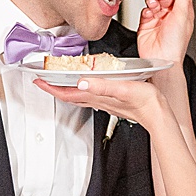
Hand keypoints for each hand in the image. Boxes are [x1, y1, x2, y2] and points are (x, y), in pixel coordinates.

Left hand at [39, 72, 165, 126]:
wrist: (157, 114)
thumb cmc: (144, 102)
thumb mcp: (123, 89)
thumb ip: (102, 85)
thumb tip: (82, 82)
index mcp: (97, 96)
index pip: (67, 93)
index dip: (51, 87)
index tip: (38, 81)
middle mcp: (97, 100)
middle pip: (68, 96)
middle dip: (53, 89)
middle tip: (43, 81)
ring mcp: (104, 102)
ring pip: (77, 97)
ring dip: (65, 91)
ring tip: (57, 83)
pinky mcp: (111, 101)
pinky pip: (88, 97)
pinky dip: (79, 91)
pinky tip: (84, 87)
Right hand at [134, 0, 195, 70]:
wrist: (161, 57)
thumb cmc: (175, 42)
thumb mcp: (182, 14)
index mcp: (184, 13)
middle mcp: (171, 15)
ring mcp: (158, 20)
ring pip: (153, 2)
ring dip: (152, 1)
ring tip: (153, 6)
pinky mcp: (147, 24)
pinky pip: (144, 11)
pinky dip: (146, 11)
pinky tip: (148, 15)